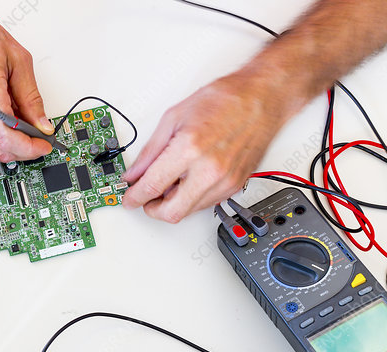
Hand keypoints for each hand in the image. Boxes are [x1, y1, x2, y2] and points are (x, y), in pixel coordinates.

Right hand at [0, 3, 53, 161]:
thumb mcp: (16, 59)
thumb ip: (30, 96)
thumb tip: (41, 122)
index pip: (7, 138)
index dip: (30, 148)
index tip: (44, 145)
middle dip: (24, 150)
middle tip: (39, 139)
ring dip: (11, 144)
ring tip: (25, 126)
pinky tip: (8, 122)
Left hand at [122, 71, 291, 222]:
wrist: (262, 98)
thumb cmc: (223, 101)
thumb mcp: (174, 117)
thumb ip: (150, 151)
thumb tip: (134, 173)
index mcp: (189, 150)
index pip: (152, 187)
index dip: (134, 197)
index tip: (128, 199)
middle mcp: (210, 170)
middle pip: (172, 213)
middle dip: (152, 210)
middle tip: (144, 199)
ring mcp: (225, 181)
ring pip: (188, 212)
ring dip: (172, 203)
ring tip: (169, 181)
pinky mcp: (235, 186)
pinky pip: (205, 203)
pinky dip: (191, 197)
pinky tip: (188, 179)